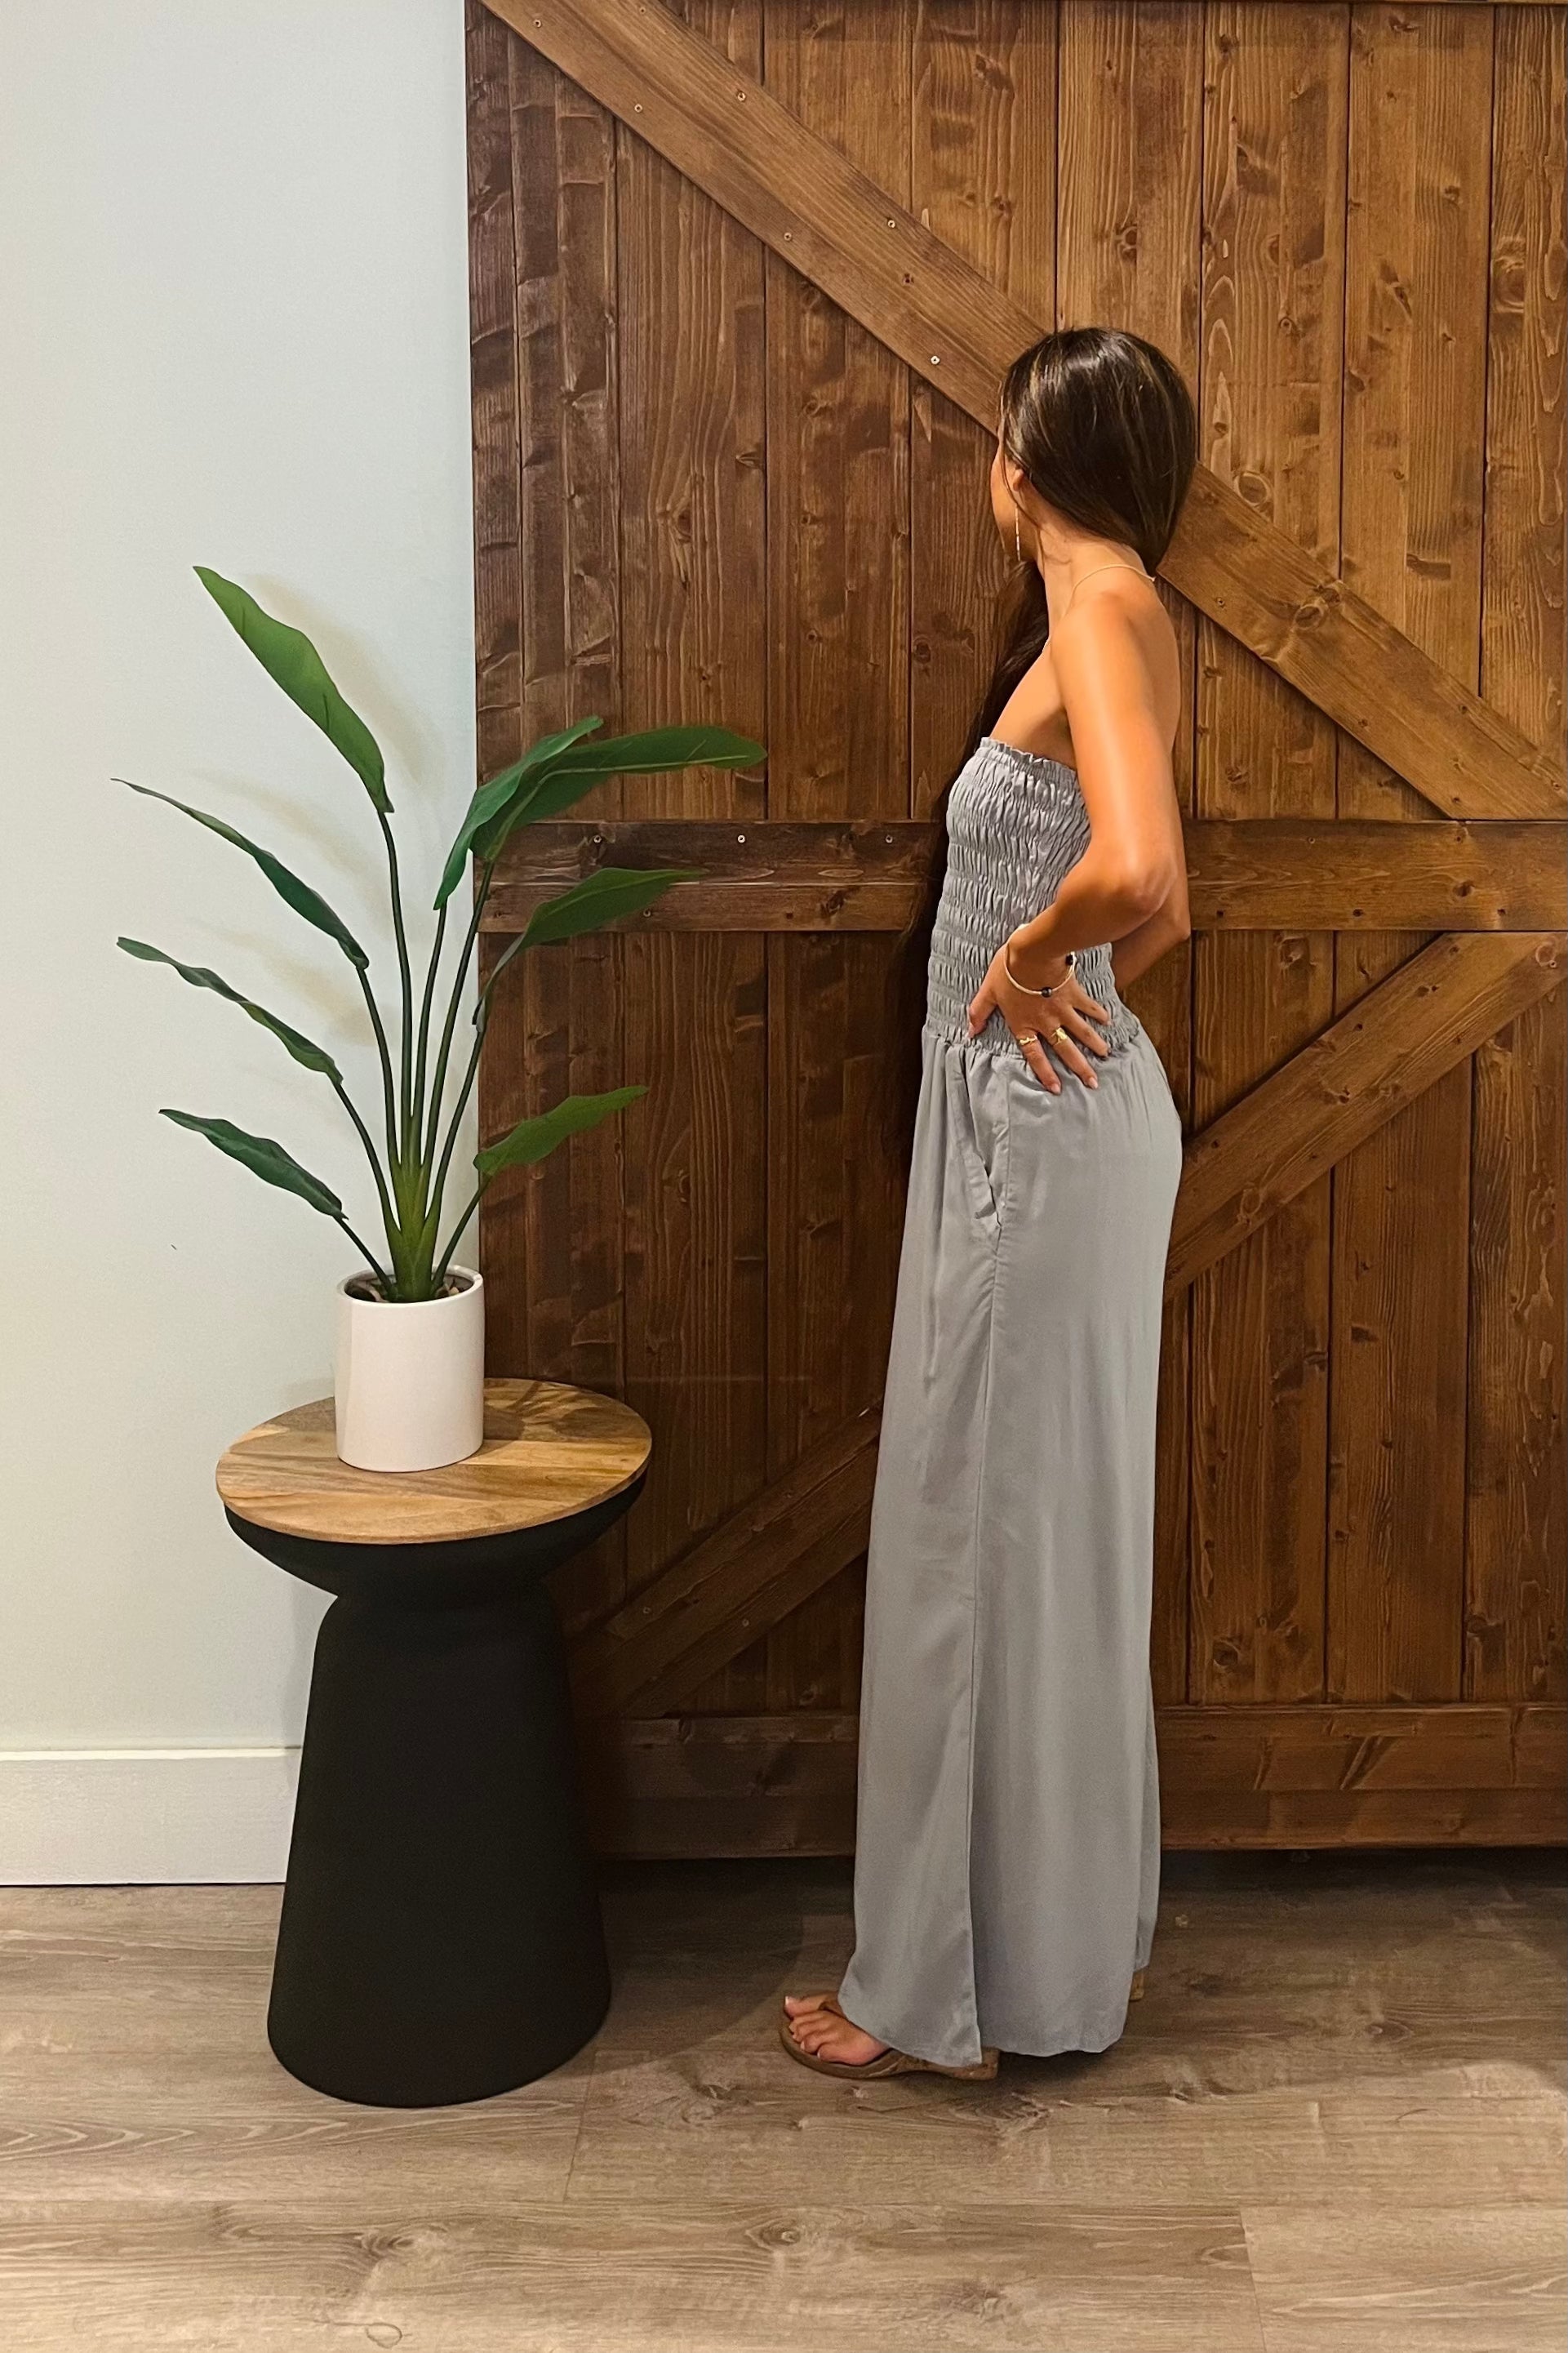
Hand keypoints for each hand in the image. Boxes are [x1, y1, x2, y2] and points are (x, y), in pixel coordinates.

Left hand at [967, 937, 1111, 1091]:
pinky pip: (1088, 1006)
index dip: (1045, 1073)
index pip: (1034, 1054)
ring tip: (1105, 1055)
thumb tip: (970, 1030)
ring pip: (1081, 1032)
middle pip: (1064, 1049)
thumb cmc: (1007, 971)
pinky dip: (1098, 1013)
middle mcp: (1046, 1022)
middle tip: (1093, 1082)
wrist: (1033, 952)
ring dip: (1094, 1044)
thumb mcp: (988, 991)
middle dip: (1079, 1067)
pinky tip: (1108, 1021)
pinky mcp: (1074, 993)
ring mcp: (1062, 1009)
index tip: (1057, 1088)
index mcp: (1024, 1024)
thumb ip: (979, 1012)